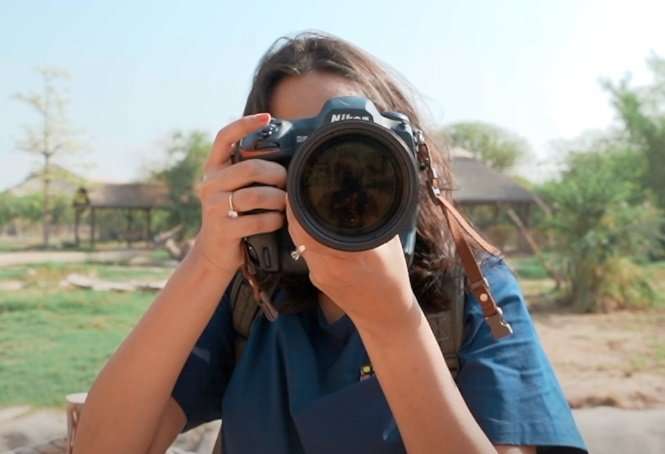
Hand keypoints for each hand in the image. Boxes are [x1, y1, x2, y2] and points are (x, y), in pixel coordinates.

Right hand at [189, 113, 287, 272]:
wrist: (214, 253)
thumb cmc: (234, 216)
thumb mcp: (234, 189)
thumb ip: (248, 172)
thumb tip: (286, 158)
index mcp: (214, 169)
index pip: (224, 137)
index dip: (245, 124)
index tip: (266, 116)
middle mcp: (210, 184)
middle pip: (251, 168)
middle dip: (277, 174)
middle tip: (288, 182)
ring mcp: (215, 207)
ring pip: (257, 195)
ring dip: (278, 200)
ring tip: (285, 204)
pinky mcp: (224, 229)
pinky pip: (258, 220)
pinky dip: (274, 220)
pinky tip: (277, 221)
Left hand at [284, 195, 415, 330]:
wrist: (384, 314)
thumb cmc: (392, 278)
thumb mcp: (389, 244)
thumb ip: (374, 221)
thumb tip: (364, 197)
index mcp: (351, 253)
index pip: (311, 226)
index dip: (301, 206)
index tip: (300, 189)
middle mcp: (330, 265)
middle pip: (299, 232)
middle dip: (295, 211)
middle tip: (298, 192)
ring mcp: (320, 274)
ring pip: (299, 242)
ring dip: (298, 224)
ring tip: (304, 206)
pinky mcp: (316, 279)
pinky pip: (305, 252)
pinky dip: (306, 238)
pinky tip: (315, 230)